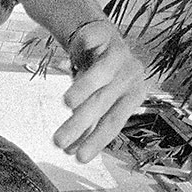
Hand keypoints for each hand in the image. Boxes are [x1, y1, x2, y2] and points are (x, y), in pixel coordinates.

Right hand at [54, 20, 151, 163]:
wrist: (101, 39)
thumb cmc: (102, 77)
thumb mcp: (99, 101)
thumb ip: (88, 124)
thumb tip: (71, 152)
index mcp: (133, 95)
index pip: (114, 122)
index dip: (96, 140)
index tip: (78, 158)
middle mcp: (130, 74)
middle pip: (104, 102)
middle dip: (81, 122)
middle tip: (59, 141)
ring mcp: (119, 52)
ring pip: (100, 73)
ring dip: (84, 89)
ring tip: (67, 105)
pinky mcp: (103, 34)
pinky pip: (89, 44)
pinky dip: (81, 50)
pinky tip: (72, 59)